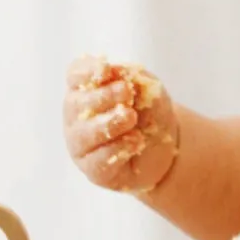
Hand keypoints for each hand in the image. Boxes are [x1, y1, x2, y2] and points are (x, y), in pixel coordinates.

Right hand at [63, 55, 180, 194]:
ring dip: (108, 123)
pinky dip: (117, 149)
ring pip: (84, 134)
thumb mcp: (149, 90)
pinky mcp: (93, 169)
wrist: (164, 147)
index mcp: (85, 90)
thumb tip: (117, 72)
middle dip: (102, 97)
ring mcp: (81, 144)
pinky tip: (136, 140)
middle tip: (126, 92)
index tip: (106, 69)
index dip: (86, 72)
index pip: (74, 76)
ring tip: (130, 117)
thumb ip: (134, 80)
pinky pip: (98, 161)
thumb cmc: (149, 112)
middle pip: (76, 104)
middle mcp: (76, 116)